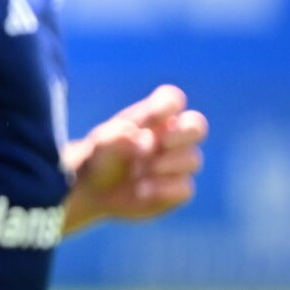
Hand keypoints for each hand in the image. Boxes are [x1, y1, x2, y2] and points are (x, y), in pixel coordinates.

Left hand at [67, 84, 207, 228]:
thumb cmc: (99, 157)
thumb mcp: (99, 145)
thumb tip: (139, 138)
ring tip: (141, 171)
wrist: (93, 190)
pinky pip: (185, 187)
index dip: (169, 104)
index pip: (172, 100)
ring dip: (169, 164)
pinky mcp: (176, 189)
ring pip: (192, 159)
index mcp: (152, 118)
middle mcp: (170, 138)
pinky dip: (165, 189)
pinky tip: (142, 190)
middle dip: (186, 132)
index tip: (153, 117)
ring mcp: (176, 164)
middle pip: (196, 125)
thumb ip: (116, 137)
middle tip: (164, 141)